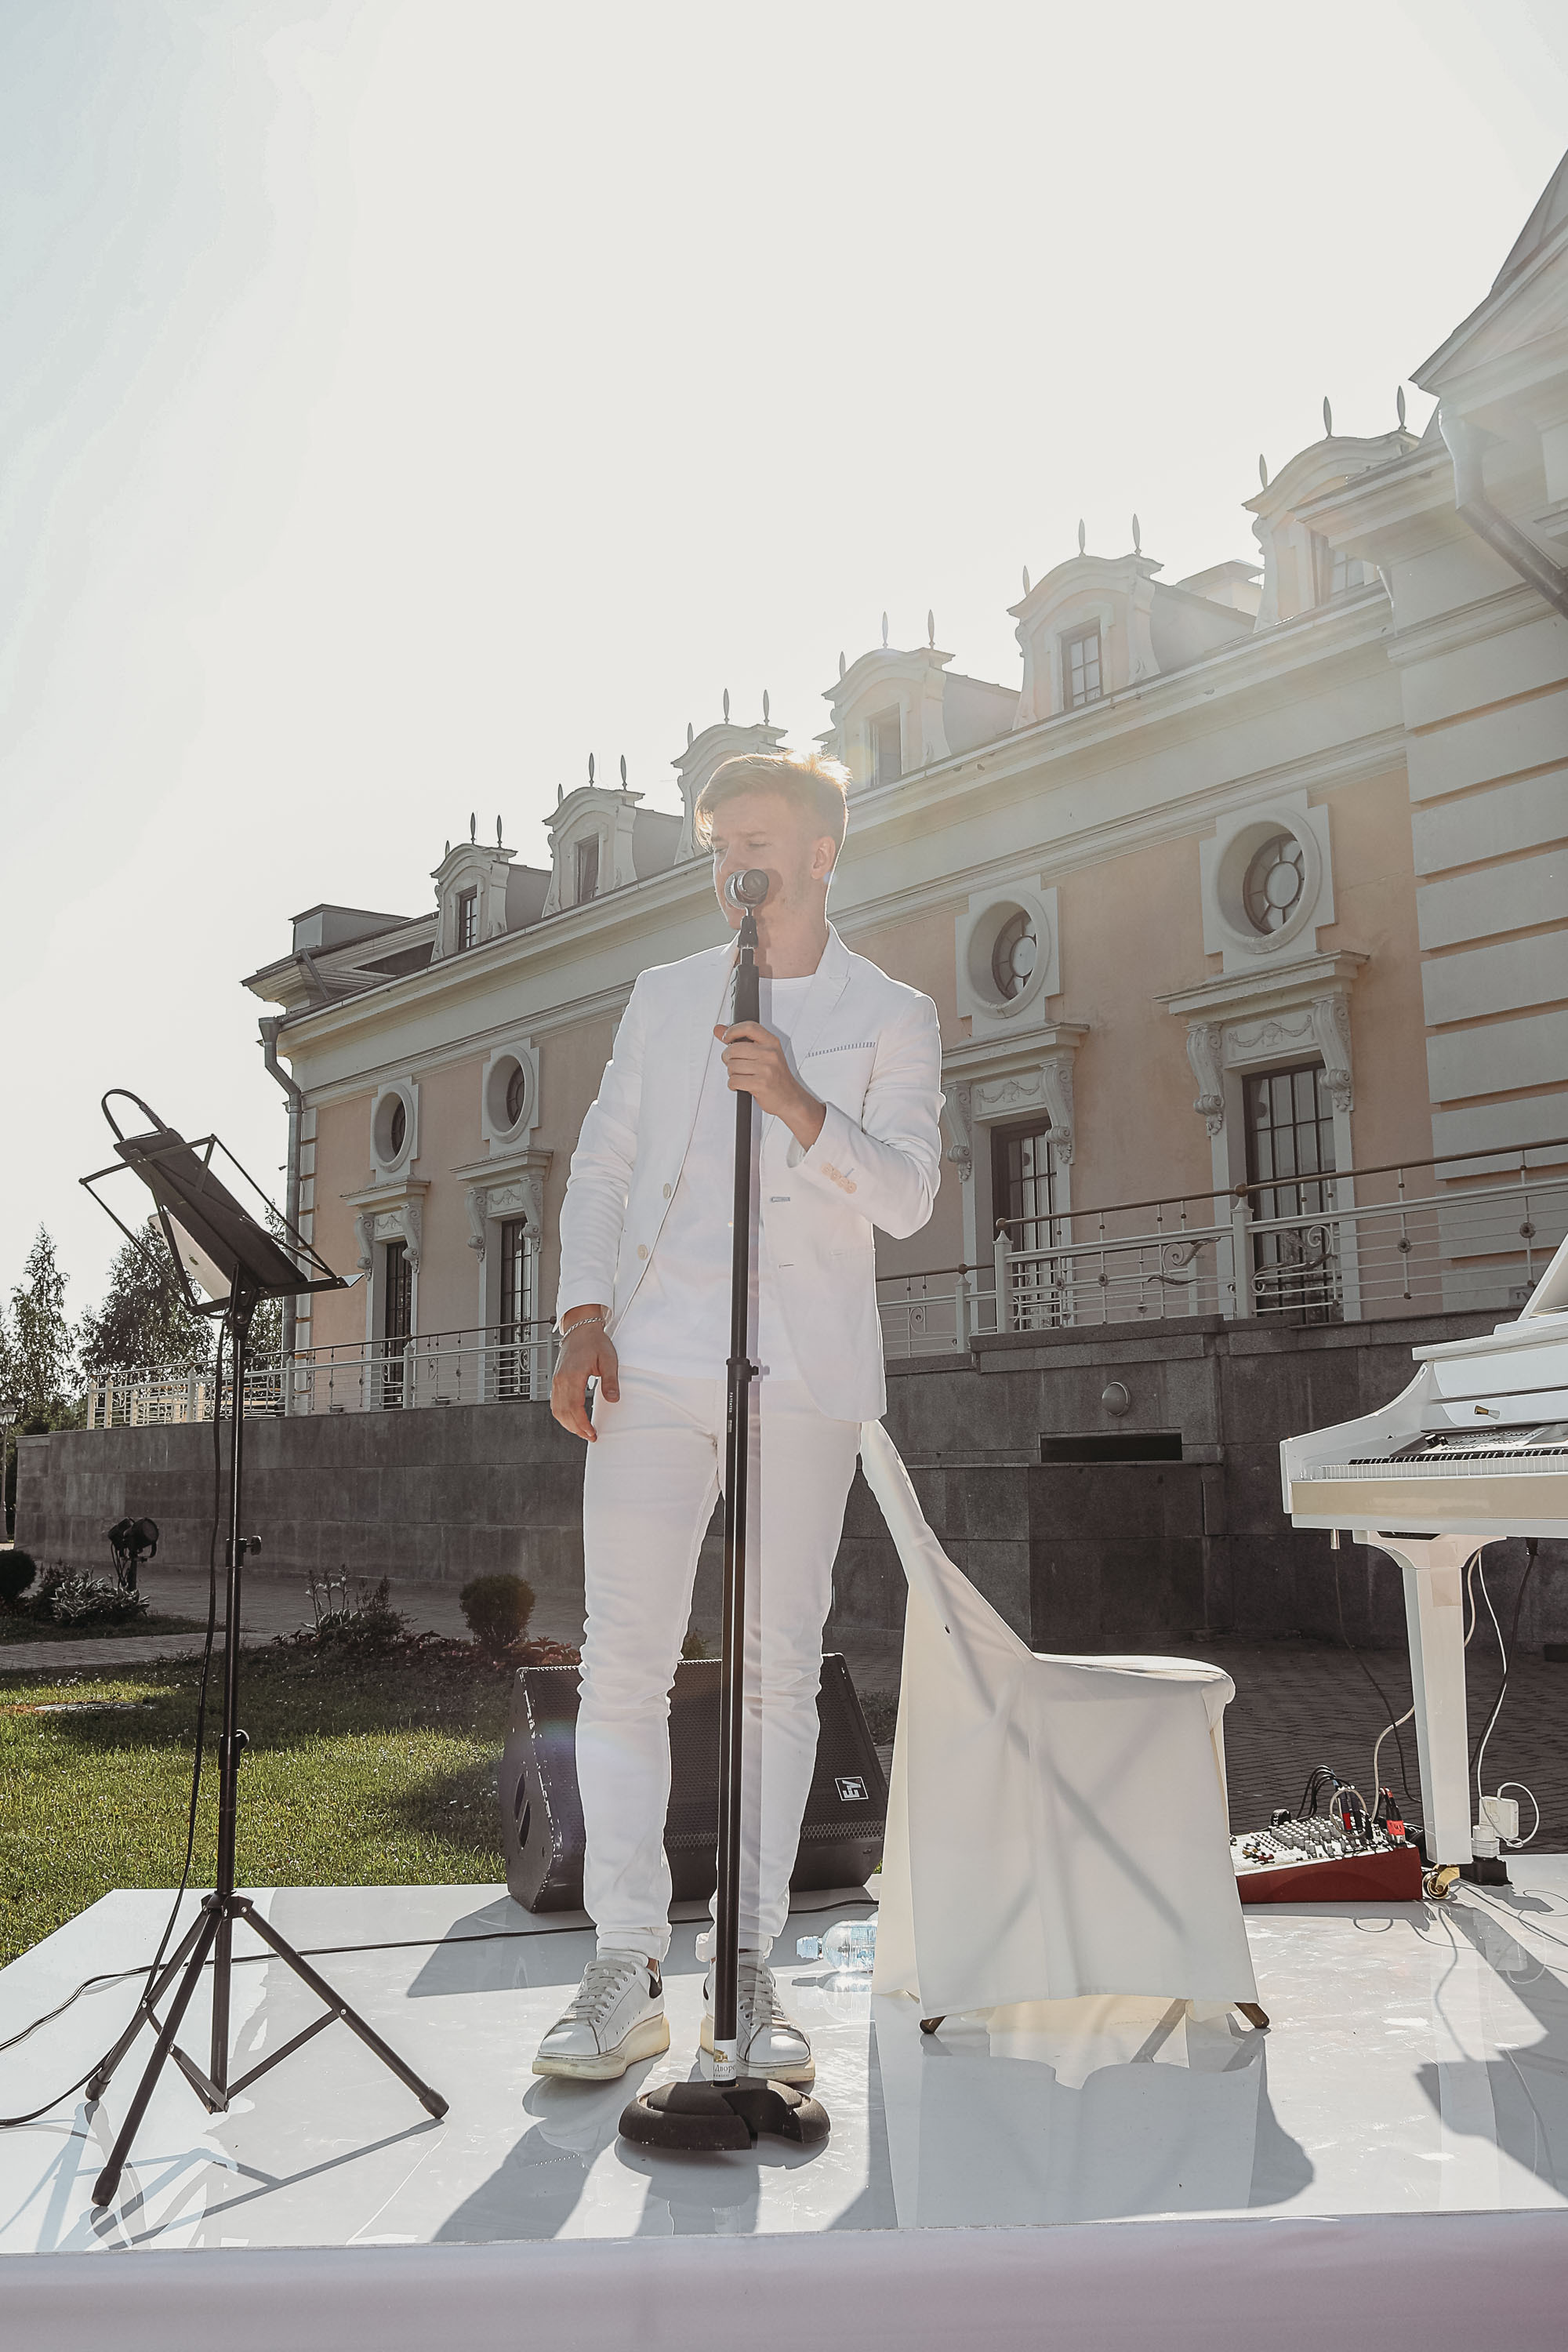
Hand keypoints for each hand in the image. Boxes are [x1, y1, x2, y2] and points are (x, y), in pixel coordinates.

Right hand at [550, 1315, 618, 1441]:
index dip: (582, 1424)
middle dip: (576, 1428)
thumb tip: (613, 1399)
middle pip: (563, 1413)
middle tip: (590, 1436)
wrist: (580, 1329)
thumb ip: (610, 1381)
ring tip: (582, 1431)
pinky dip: (563, 1415)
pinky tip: (572, 1419)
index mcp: (572, 1376)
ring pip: (557, 1410)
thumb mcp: (608, 1360)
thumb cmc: (594, 1342)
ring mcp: (556, 1381)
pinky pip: (555, 1403)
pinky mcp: (556, 1380)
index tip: (592, 1433)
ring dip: (568, 1424)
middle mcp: (561, 1380)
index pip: (574, 1408)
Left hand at [714, 1023, 825, 1148]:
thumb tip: (719, 1030)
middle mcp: (770, 1054)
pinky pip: (734, 1081)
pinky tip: (741, 1084)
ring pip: (731, 1066)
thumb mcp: (764, 1053)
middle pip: (734, 1049)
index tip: (726, 1037)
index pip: (749, 1027)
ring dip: (732, 1073)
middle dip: (728, 1058)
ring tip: (742, 1075)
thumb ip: (740, 1040)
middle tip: (734, 1063)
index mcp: (772, 1043)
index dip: (732, 1030)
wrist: (790, 1098)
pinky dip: (733, 1084)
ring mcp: (766, 1069)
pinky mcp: (760, 1084)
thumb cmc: (777, 1076)